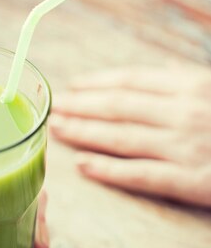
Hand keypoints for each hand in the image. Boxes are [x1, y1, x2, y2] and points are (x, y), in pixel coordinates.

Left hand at [50, 65, 210, 206]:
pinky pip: (141, 174)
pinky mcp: (192, 181)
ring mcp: (185, 147)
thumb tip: (168, 67)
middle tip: (53, 107)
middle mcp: (183, 112)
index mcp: (192, 86)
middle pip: (118, 106)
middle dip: (80, 106)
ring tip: (56, 129)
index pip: (133, 80)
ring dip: (83, 132)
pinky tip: (82, 165)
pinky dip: (108, 169)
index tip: (73, 85)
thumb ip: (193, 79)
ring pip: (121, 137)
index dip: (97, 82)